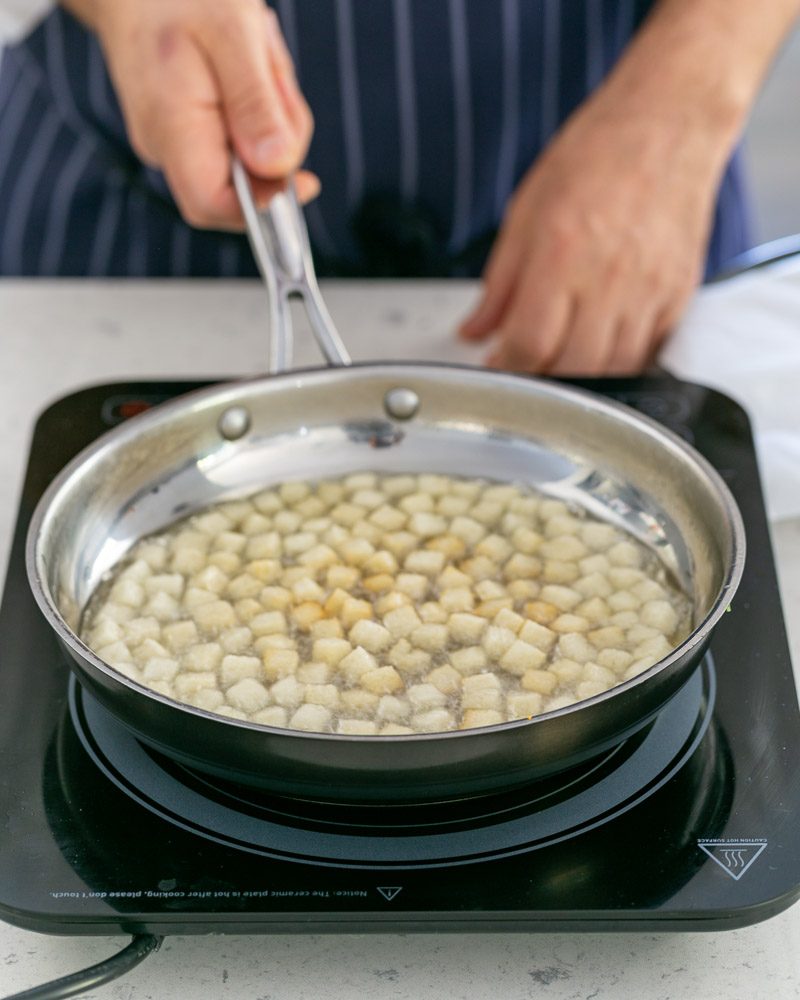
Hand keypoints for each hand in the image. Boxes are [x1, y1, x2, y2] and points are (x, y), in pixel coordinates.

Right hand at [79, 0, 316, 228]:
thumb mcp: (232, 32)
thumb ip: (256, 104)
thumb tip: (278, 167)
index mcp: (170, 126)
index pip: (212, 204)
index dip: (263, 205)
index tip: (306, 182)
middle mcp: (166, 145)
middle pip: (241, 185)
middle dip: (277, 143)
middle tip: (274, 77)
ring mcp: (174, 141)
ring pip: (247, 160)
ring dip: (272, 115)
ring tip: (258, 58)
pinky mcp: (187, 132)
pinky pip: (239, 138)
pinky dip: (257, 108)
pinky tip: (249, 66)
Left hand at [459, 88, 721, 374]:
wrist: (667, 123)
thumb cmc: (595, 157)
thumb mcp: (525, 212)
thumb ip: (499, 284)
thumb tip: (475, 331)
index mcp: (560, 256)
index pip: (529, 345)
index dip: (507, 366)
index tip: (498, 363)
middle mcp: (608, 280)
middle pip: (573, 369)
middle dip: (542, 379)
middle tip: (527, 365)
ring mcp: (649, 291)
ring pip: (614, 370)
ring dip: (581, 376)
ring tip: (560, 356)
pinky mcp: (678, 295)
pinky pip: (648, 352)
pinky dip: (620, 361)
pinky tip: (599, 344)